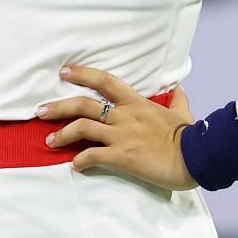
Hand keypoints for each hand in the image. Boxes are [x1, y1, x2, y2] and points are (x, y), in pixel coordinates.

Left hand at [36, 65, 197, 191]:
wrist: (197, 157)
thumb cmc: (190, 136)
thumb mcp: (182, 112)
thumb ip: (177, 100)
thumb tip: (179, 90)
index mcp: (137, 103)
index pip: (105, 82)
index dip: (83, 74)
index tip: (65, 72)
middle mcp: (125, 116)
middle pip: (84, 105)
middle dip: (59, 106)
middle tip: (40, 110)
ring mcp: (121, 136)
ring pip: (82, 128)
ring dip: (62, 134)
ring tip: (50, 140)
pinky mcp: (122, 156)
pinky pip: (93, 156)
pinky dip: (80, 160)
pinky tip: (75, 165)